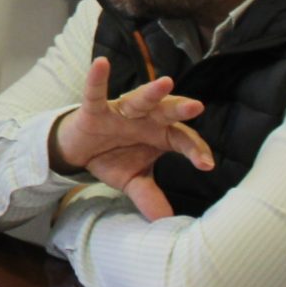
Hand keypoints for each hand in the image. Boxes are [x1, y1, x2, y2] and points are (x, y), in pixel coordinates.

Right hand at [49, 57, 212, 221]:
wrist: (79, 151)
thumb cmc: (113, 158)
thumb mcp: (134, 181)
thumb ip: (150, 198)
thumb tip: (166, 223)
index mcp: (161, 134)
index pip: (184, 139)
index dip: (196, 151)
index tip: (206, 164)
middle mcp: (146, 119)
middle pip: (168, 112)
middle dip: (182, 109)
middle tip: (197, 107)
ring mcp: (121, 112)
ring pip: (139, 100)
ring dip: (151, 92)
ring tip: (165, 83)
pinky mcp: (95, 109)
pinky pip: (95, 93)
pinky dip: (97, 79)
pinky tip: (100, 63)